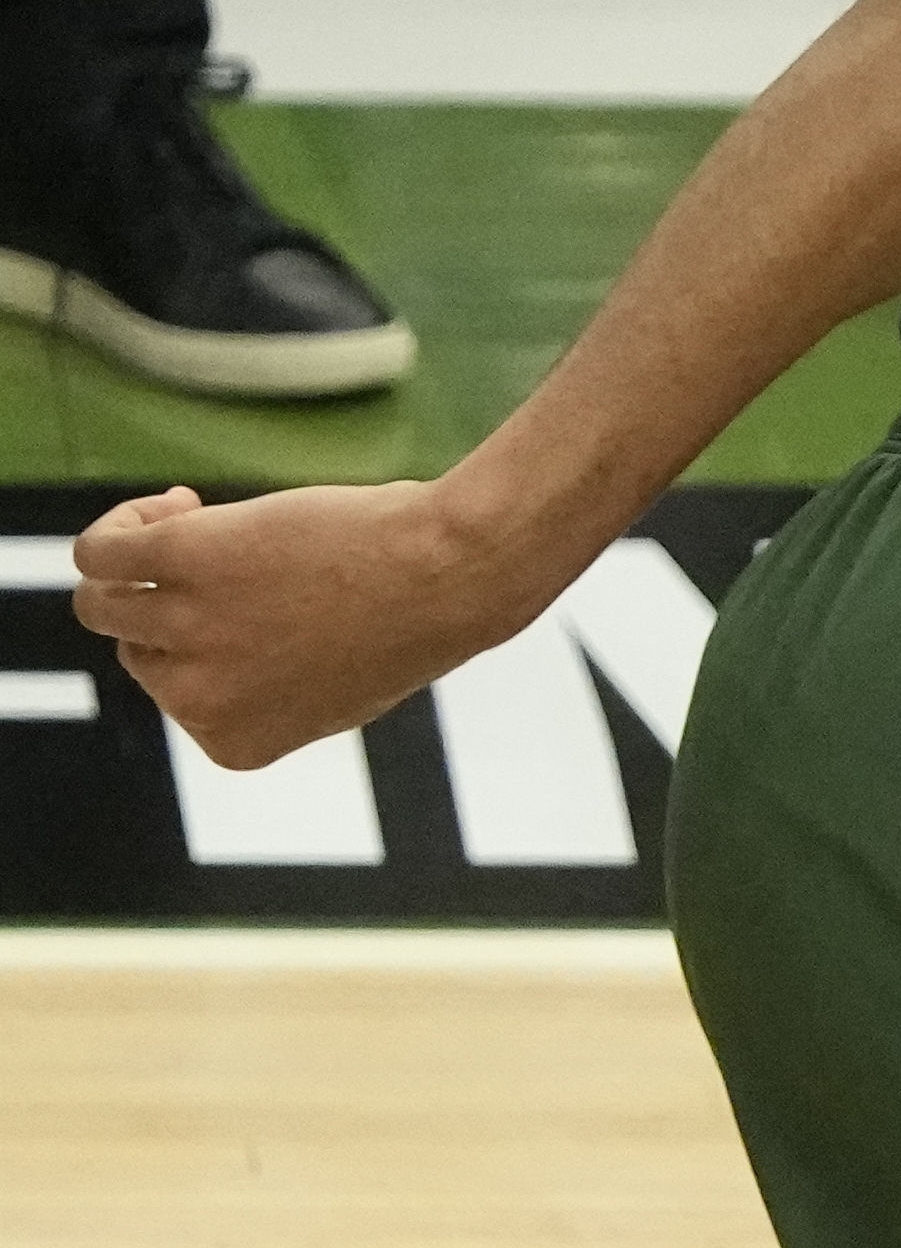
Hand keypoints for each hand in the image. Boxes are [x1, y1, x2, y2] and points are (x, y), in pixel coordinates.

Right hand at [68, 483, 538, 771]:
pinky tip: (173, 504)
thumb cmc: (414, 615)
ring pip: (100, 600)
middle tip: (228, 557)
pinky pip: (98, 551)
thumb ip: (264, 686)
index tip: (254, 606)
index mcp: (232, 743)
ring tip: (186, 520)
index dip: (203, 642)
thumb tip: (192, 643)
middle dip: (169, 600)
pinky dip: (119, 527)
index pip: (176, 697)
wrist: (455, 571)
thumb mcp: (333, 680)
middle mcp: (197, 698)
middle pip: (138, 647)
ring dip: (129, 561)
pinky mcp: (185, 557)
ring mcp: (187, 628)